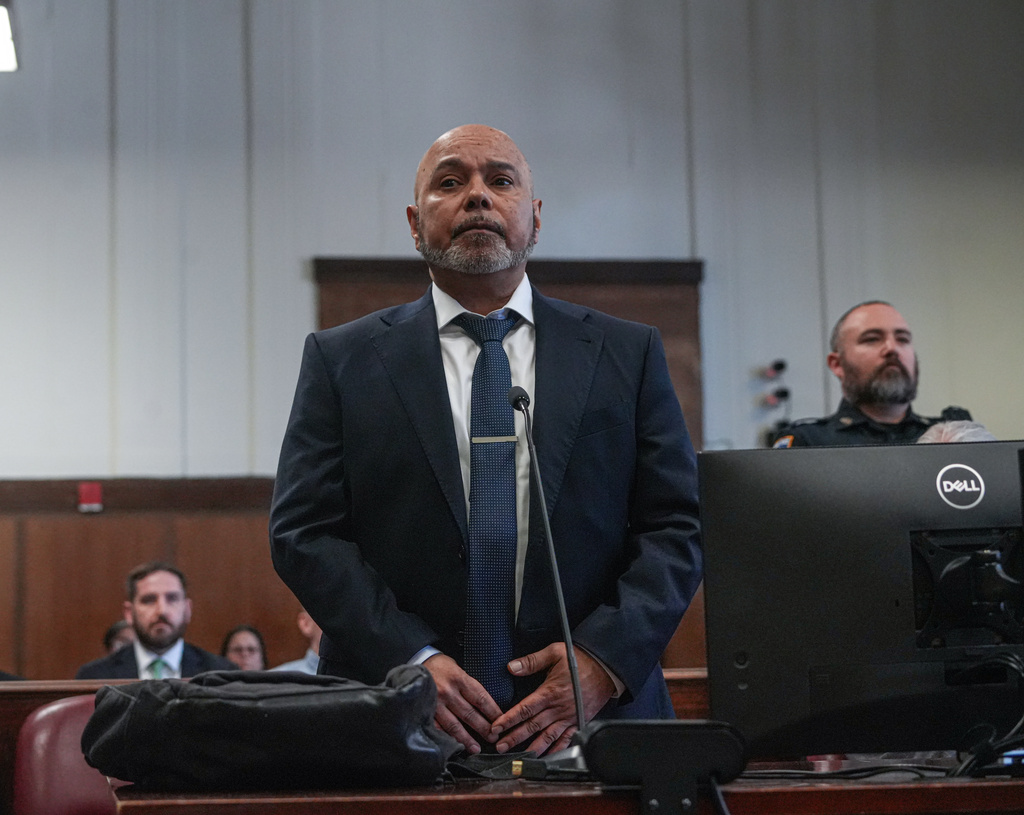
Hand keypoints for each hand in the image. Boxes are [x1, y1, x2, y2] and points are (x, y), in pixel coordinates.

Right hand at [423, 653, 503, 753]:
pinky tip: (453, 746)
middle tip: (493, 738)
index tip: (501, 721)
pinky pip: (437, 728)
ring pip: (454, 725)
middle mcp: (448, 691)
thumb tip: (485, 704)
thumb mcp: (457, 668)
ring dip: (466, 739)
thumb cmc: (440, 666)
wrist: (416, 662)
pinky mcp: (425, 710)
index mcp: (459, 678)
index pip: (480, 699)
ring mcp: (435, 702)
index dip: (493, 712)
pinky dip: (446, 738)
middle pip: (470, 714)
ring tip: (476, 748)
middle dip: (483, 728)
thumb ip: (468, 685)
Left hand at [489, 643, 614, 754]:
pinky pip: (566, 739)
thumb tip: (511, 667)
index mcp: (550, 692)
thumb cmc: (580, 660)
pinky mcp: (578, 722)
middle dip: (515, 737)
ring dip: (532, 747)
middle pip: (532, 726)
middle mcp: (558, 708)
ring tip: (519, 756)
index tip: (496, 727)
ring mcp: (569, 717)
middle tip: (500, 746)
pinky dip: (557, 750)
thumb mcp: (554, 653)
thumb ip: (531, 661)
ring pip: (548, 736)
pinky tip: (547, 756)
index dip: (509, 719)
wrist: (605, 668)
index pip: (525, 709)